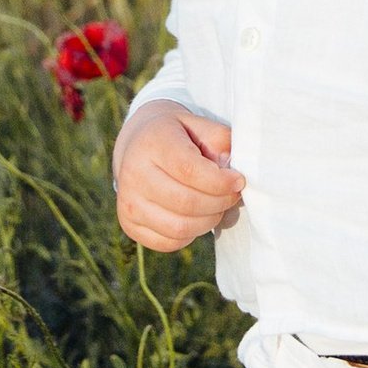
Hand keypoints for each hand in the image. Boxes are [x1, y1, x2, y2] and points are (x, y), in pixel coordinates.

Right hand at [113, 102, 245, 250]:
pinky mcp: (129, 225)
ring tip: (217, 207)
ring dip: (208, 221)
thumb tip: (232, 169)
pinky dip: (191, 235)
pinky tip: (197, 217)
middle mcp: (134, 173)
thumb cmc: (177, 135)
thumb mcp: (199, 124)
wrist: (138, 145)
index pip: (190, 170)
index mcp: (153, 143)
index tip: (238, 181)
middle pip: (186, 202)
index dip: (220, 182)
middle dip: (219, 203)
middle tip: (232, 196)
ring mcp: (128, 202)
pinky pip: (169, 242)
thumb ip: (220, 140)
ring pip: (179, 228)